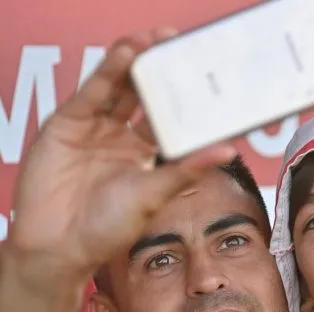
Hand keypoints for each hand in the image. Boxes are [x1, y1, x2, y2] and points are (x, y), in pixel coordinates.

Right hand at [7, 29, 235, 282]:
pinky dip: (108, 73)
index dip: (184, 94)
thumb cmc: (109, 228)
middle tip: (176, 41)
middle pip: (144, 94)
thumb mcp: (156, 194)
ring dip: (134, 62)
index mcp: (148, 153)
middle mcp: (122, 136)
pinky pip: (92, 94)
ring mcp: (95, 128)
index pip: (170, 116)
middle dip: (158, 68)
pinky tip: (125, 55)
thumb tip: (229, 150)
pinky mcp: (69, 124)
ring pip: (119, 87)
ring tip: (152, 39)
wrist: (59, 245)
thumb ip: (187, 168)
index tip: (203, 71)